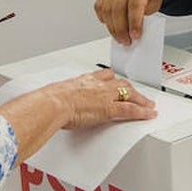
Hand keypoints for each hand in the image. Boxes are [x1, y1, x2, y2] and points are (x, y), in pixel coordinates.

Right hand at [0, 68, 155, 162]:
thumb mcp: (52, 96)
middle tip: (138, 93)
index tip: (115, 80)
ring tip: (148, 105)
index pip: (102, 75)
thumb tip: (42, 106)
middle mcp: (95, 85)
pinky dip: (141, 112)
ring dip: (141, 100)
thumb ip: (53, 100)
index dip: (111, 79)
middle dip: (130, 88)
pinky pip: (130, 110)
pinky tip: (149, 115)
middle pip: (119, 83)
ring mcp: (103, 96)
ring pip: (129, 94)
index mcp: (81, 81)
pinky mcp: (108, 109)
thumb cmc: (46, 102)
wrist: (49, 104)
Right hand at [94, 0, 165, 44]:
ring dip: (112, 27)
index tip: (135, 36)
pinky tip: (110, 25)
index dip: (134, 22)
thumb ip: (146, 14)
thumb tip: (134, 31)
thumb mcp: (157, 0)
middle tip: (126, 41)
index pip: (135, 4)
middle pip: (118, 8)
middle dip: (121, 29)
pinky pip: (100, 6)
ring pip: (107, 9)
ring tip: (119, 37)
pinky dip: (103, 18)